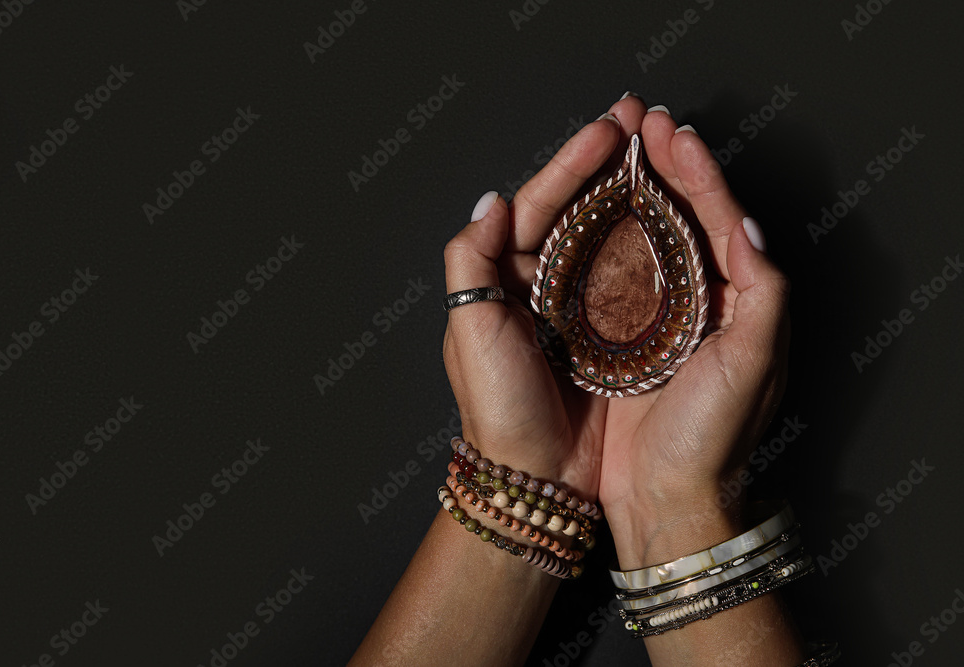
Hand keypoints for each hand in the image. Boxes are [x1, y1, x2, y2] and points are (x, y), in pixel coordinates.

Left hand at [441, 112, 635, 498]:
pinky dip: (648, 241)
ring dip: (631, 192)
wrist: (536, 475)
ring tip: (659, 153)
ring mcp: (578, 306)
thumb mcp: (470, 329)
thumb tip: (494, 200)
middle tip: (638, 120)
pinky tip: (669, 214)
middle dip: (605, 163)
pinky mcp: (611, 332)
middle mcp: (540, 283)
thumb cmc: (498, 407)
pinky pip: (632, 275)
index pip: (539, 203)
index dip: (572, 163)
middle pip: (576, 209)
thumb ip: (470, 259)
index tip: (607, 129)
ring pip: (607, 234)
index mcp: (503, 276)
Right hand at [595, 102, 791, 567]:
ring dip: (627, 192)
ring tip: (612, 151)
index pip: (719, 217)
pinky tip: (584, 213)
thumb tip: (747, 223)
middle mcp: (696, 302)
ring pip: (641, 238)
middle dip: (662, 167)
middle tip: (639, 122)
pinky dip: (598, 237)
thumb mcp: (754, 362)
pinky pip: (606, 274)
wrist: (664, 498)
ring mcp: (652, 318)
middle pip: (679, 217)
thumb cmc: (711, 438)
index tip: (670, 131)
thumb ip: (761, 290)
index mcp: (734, 300)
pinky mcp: (613, 338)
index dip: (697, 170)